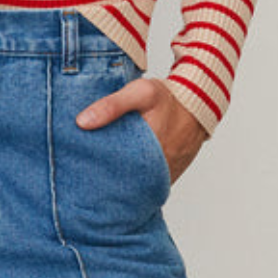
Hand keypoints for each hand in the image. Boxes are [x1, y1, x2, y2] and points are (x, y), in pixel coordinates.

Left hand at [76, 76, 207, 184]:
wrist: (199, 103)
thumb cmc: (168, 98)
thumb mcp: (140, 93)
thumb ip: (111, 106)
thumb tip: (81, 122)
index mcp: (147, 152)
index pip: (113, 172)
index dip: (94, 171)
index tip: (78, 167)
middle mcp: (157, 170)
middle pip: (123, 182)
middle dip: (104, 179)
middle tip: (84, 173)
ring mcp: (164, 175)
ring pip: (136, 185)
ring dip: (120, 180)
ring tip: (98, 174)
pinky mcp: (169, 175)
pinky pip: (148, 183)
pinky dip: (135, 178)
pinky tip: (120, 169)